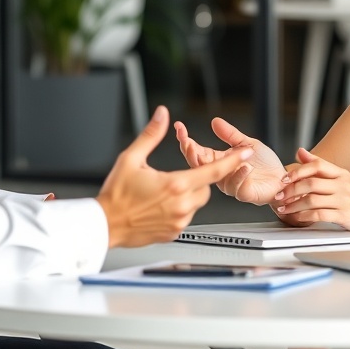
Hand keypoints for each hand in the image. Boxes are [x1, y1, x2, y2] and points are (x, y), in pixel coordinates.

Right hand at [97, 106, 253, 247]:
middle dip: (196, 179)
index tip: (246, 152)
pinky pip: (185, 217)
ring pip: (195, 203)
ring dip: (187, 195)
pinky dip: (178, 209)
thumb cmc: (115, 195)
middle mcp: (181, 205)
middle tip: (173, 176)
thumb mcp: (131, 158)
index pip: (213, 170)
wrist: (104, 225)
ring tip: (161, 192)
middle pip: (204, 187)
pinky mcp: (173, 232)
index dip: (232, 160)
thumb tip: (162, 115)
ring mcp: (178, 221)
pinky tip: (158, 206)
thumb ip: (151, 135)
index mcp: (175, 184)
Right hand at [174, 117, 286, 205]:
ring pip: (215, 176)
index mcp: (218, 160)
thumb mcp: (246, 143)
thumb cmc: (264, 164)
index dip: (186, 140)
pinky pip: (237, 186)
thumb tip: (215, 121)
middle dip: (190, 153)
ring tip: (206, 150)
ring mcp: (230, 185)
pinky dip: (240, 175)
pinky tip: (245, 165)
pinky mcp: (243, 193)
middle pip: (199, 165)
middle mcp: (220, 174)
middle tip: (186, 142)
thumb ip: (230, 134)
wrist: (283, 178)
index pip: (197, 151)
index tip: (179, 128)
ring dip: (209, 163)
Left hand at [273, 148, 349, 231]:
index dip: (298, 170)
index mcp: (340, 173)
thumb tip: (300, 151)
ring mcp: (343, 200)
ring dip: (294, 205)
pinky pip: (320, 215)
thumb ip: (319, 166)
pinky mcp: (344, 216)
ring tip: (283, 208)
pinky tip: (297, 217)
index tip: (284, 178)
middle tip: (279, 195)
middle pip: (312, 183)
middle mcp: (342, 185)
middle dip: (291, 190)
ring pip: (313, 200)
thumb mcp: (338, 177)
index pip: (318, 165)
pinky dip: (305, 216)